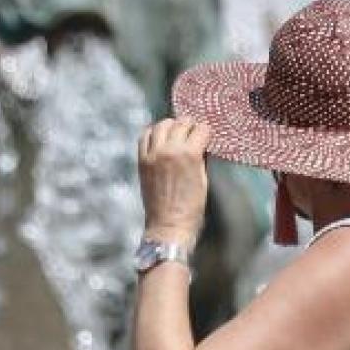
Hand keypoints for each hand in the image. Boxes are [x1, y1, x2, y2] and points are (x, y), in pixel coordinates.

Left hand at [137, 118, 210, 246]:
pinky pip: (145, 136)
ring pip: (161, 125)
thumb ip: (200, 157)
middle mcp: (169, 150)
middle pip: (181, 123)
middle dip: (190, 126)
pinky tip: (160, 137)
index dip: (206, 132)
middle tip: (193, 132)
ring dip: (171, 125)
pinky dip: (153, 132)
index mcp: (189, 154)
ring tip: (176, 131)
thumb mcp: (203, 179)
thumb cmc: (192, 207)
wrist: (169, 225)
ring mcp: (153, 154)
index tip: (206, 136)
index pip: (200, 129)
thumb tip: (198, 142)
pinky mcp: (142, 161)